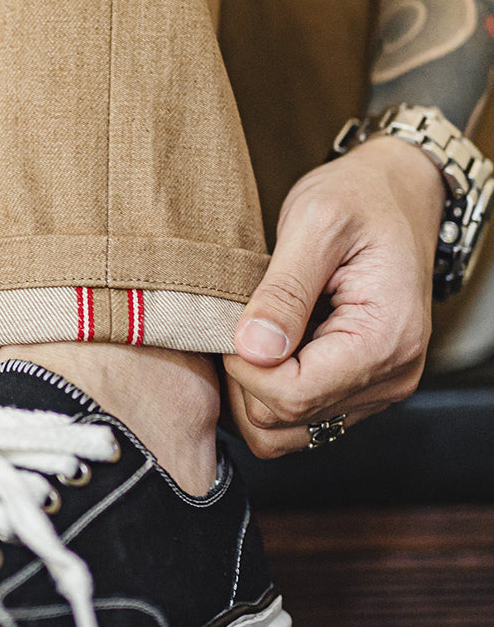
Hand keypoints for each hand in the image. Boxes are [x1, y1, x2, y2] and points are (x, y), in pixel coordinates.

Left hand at [223, 137, 444, 457]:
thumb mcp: (316, 222)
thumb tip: (253, 349)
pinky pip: (297, 421)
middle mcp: (390, 376)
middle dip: (244, 379)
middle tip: (236, 322)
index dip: (245, 368)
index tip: (231, 323)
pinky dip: (266, 394)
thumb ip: (283, 290)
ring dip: (251, 392)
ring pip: (285, 433)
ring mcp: (375, 388)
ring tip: (249, 334)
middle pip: (286, 421)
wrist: (395, 194)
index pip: (295, 395)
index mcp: (386, 338)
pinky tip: (263, 347)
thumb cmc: (360, 197)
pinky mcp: (356, 389)